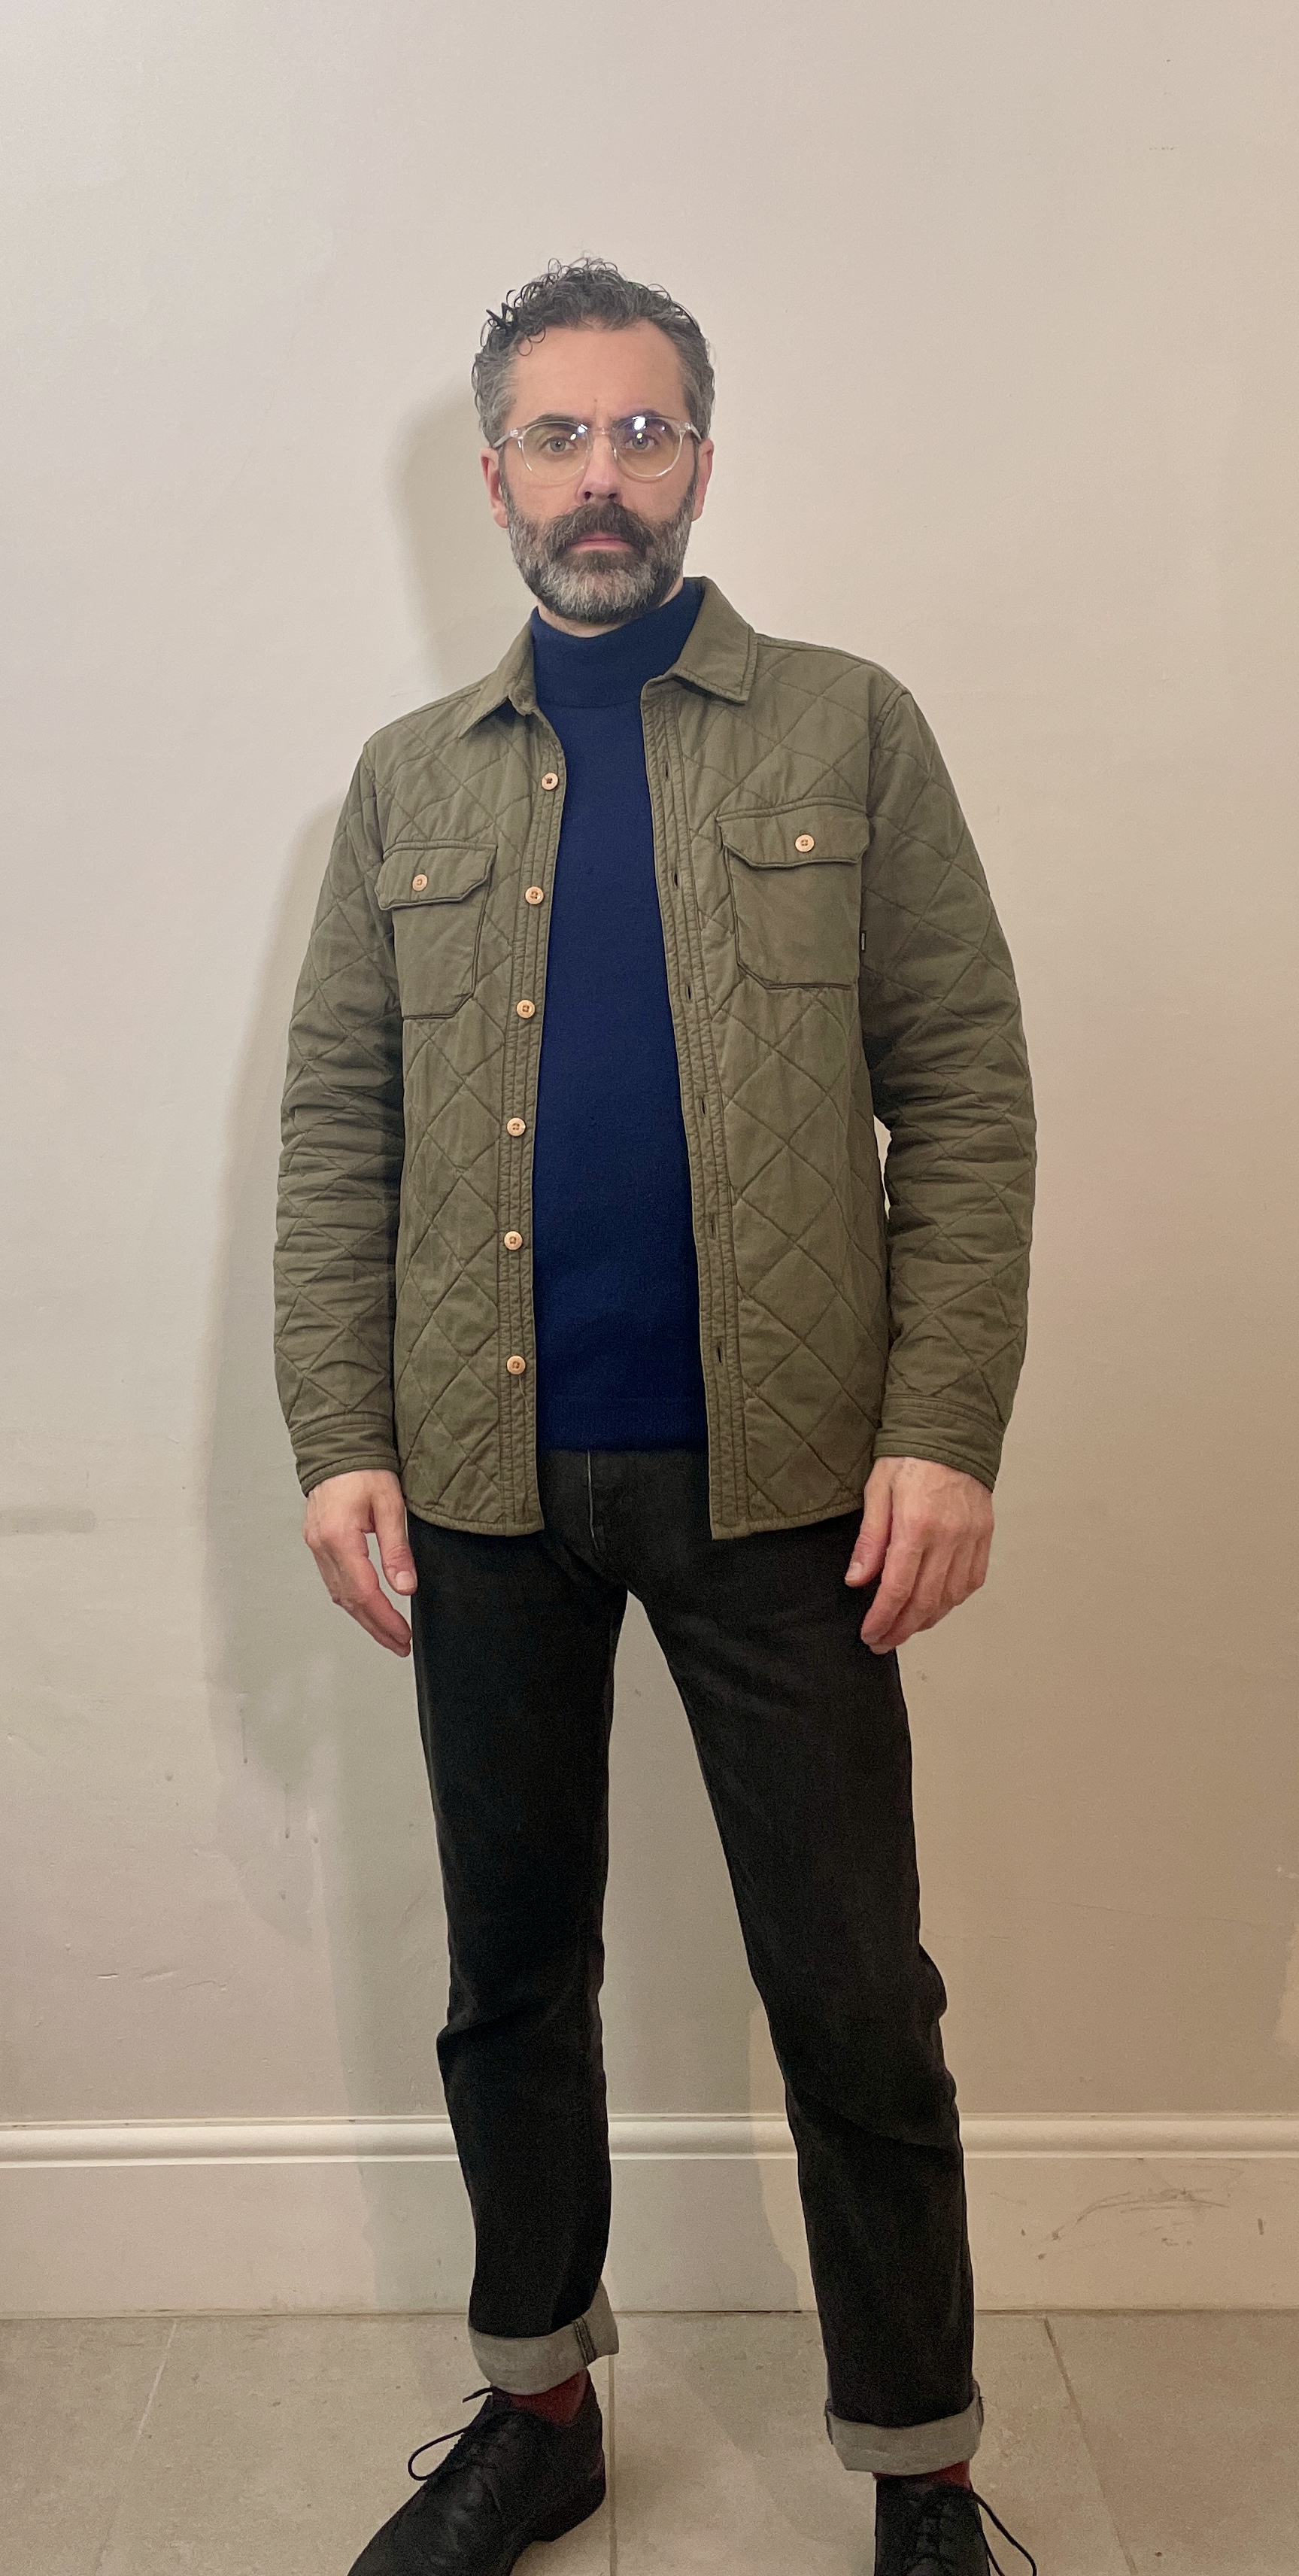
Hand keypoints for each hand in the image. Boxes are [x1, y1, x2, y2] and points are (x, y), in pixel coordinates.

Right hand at [303, 1469, 415, 1655]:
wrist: (338, 1446)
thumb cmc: (364, 1469)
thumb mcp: (391, 1505)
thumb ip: (397, 1549)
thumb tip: (405, 1586)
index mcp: (339, 1537)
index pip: (363, 1591)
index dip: (384, 1618)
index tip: (403, 1635)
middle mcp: (322, 1546)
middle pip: (348, 1601)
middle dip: (375, 1627)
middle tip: (399, 1645)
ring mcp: (316, 1545)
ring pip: (338, 1594)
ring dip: (363, 1617)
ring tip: (389, 1633)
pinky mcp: (318, 1543)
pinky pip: (333, 1580)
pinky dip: (352, 1599)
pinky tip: (369, 1607)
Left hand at [845, 1457, 992, 1654]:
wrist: (951, 1432)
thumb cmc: (909, 1457)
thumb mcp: (876, 1491)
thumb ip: (869, 1540)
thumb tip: (857, 1581)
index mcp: (917, 1524)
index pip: (898, 1588)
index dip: (882, 1618)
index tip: (869, 1634)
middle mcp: (949, 1536)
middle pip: (926, 1601)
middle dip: (901, 1629)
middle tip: (881, 1642)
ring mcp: (971, 1538)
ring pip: (950, 1597)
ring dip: (926, 1620)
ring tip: (903, 1628)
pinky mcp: (984, 1537)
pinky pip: (971, 1582)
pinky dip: (952, 1601)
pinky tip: (934, 1606)